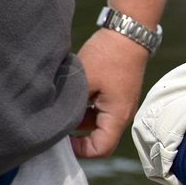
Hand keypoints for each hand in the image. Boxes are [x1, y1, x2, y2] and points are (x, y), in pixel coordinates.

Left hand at [70, 27, 149, 157]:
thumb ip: (72, 106)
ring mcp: (121, 105)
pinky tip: (73, 95)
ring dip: (81, 120)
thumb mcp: (83, 82)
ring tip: (63, 105)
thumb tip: (57, 122)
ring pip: (98, 125)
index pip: (101, 149)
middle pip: (100, 140)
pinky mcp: (118, 96)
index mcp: (117, 116)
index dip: (79, 150)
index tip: (61, 137)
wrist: (129, 34)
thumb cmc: (107, 56)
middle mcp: (123, 115)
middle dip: (78, 137)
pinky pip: (101, 112)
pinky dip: (86, 109)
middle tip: (57, 124)